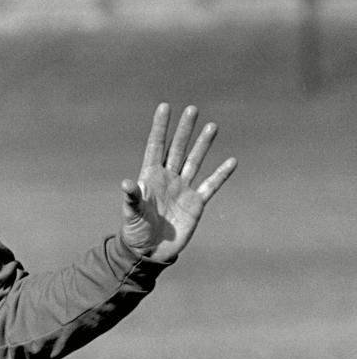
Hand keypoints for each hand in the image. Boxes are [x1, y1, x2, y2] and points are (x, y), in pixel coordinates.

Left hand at [120, 103, 236, 262]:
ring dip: (203, 145)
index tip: (165, 107)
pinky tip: (232, 161)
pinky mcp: (196, 203)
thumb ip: (132, 198)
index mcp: (150, 177)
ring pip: (194, 162)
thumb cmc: (135, 231)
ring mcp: (183, 189)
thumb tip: (126, 183)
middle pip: (177, 148)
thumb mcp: (131, 213)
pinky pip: (211, 186)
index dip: (160, 127)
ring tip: (212, 126)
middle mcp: (167, 179)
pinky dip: (221, 174)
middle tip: (192, 109)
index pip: (156, 146)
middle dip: (184, 130)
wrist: (149, 252)